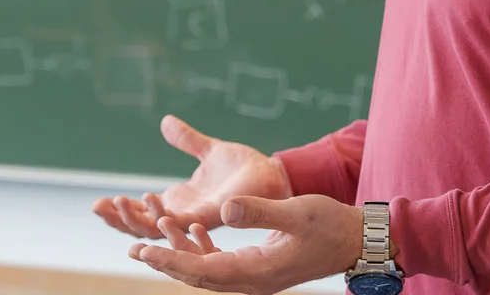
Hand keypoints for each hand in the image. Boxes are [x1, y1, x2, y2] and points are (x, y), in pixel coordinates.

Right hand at [92, 115, 291, 238]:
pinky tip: (150, 205)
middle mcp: (186, 214)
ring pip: (158, 228)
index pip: (143, 213)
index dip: (120, 211)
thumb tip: (165, 121)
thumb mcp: (209, 149)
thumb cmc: (246, 167)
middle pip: (144, 226)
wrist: (274, 175)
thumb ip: (187, 139)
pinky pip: (183, 222)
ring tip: (116, 205)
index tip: (98, 202)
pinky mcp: (212, 215)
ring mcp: (198, 218)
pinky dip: (164, 217)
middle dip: (119, 220)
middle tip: (97, 208)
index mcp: (182, 201)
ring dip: (136, 219)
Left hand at [129, 194, 364, 294]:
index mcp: (257, 272)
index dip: (171, 259)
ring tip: (154, 234)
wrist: (356, 240)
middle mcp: (252, 279)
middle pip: (198, 274)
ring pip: (208, 267)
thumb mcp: (295, 212)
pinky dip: (203, 246)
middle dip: (166, 260)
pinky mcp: (260, 264)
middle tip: (134, 247)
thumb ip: (258, 211)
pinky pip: (222, 261)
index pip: (203, 270)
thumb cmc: (330, 224)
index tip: (145, 249)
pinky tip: (193, 229)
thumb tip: (224, 210)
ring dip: (181, 251)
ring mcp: (256, 274)